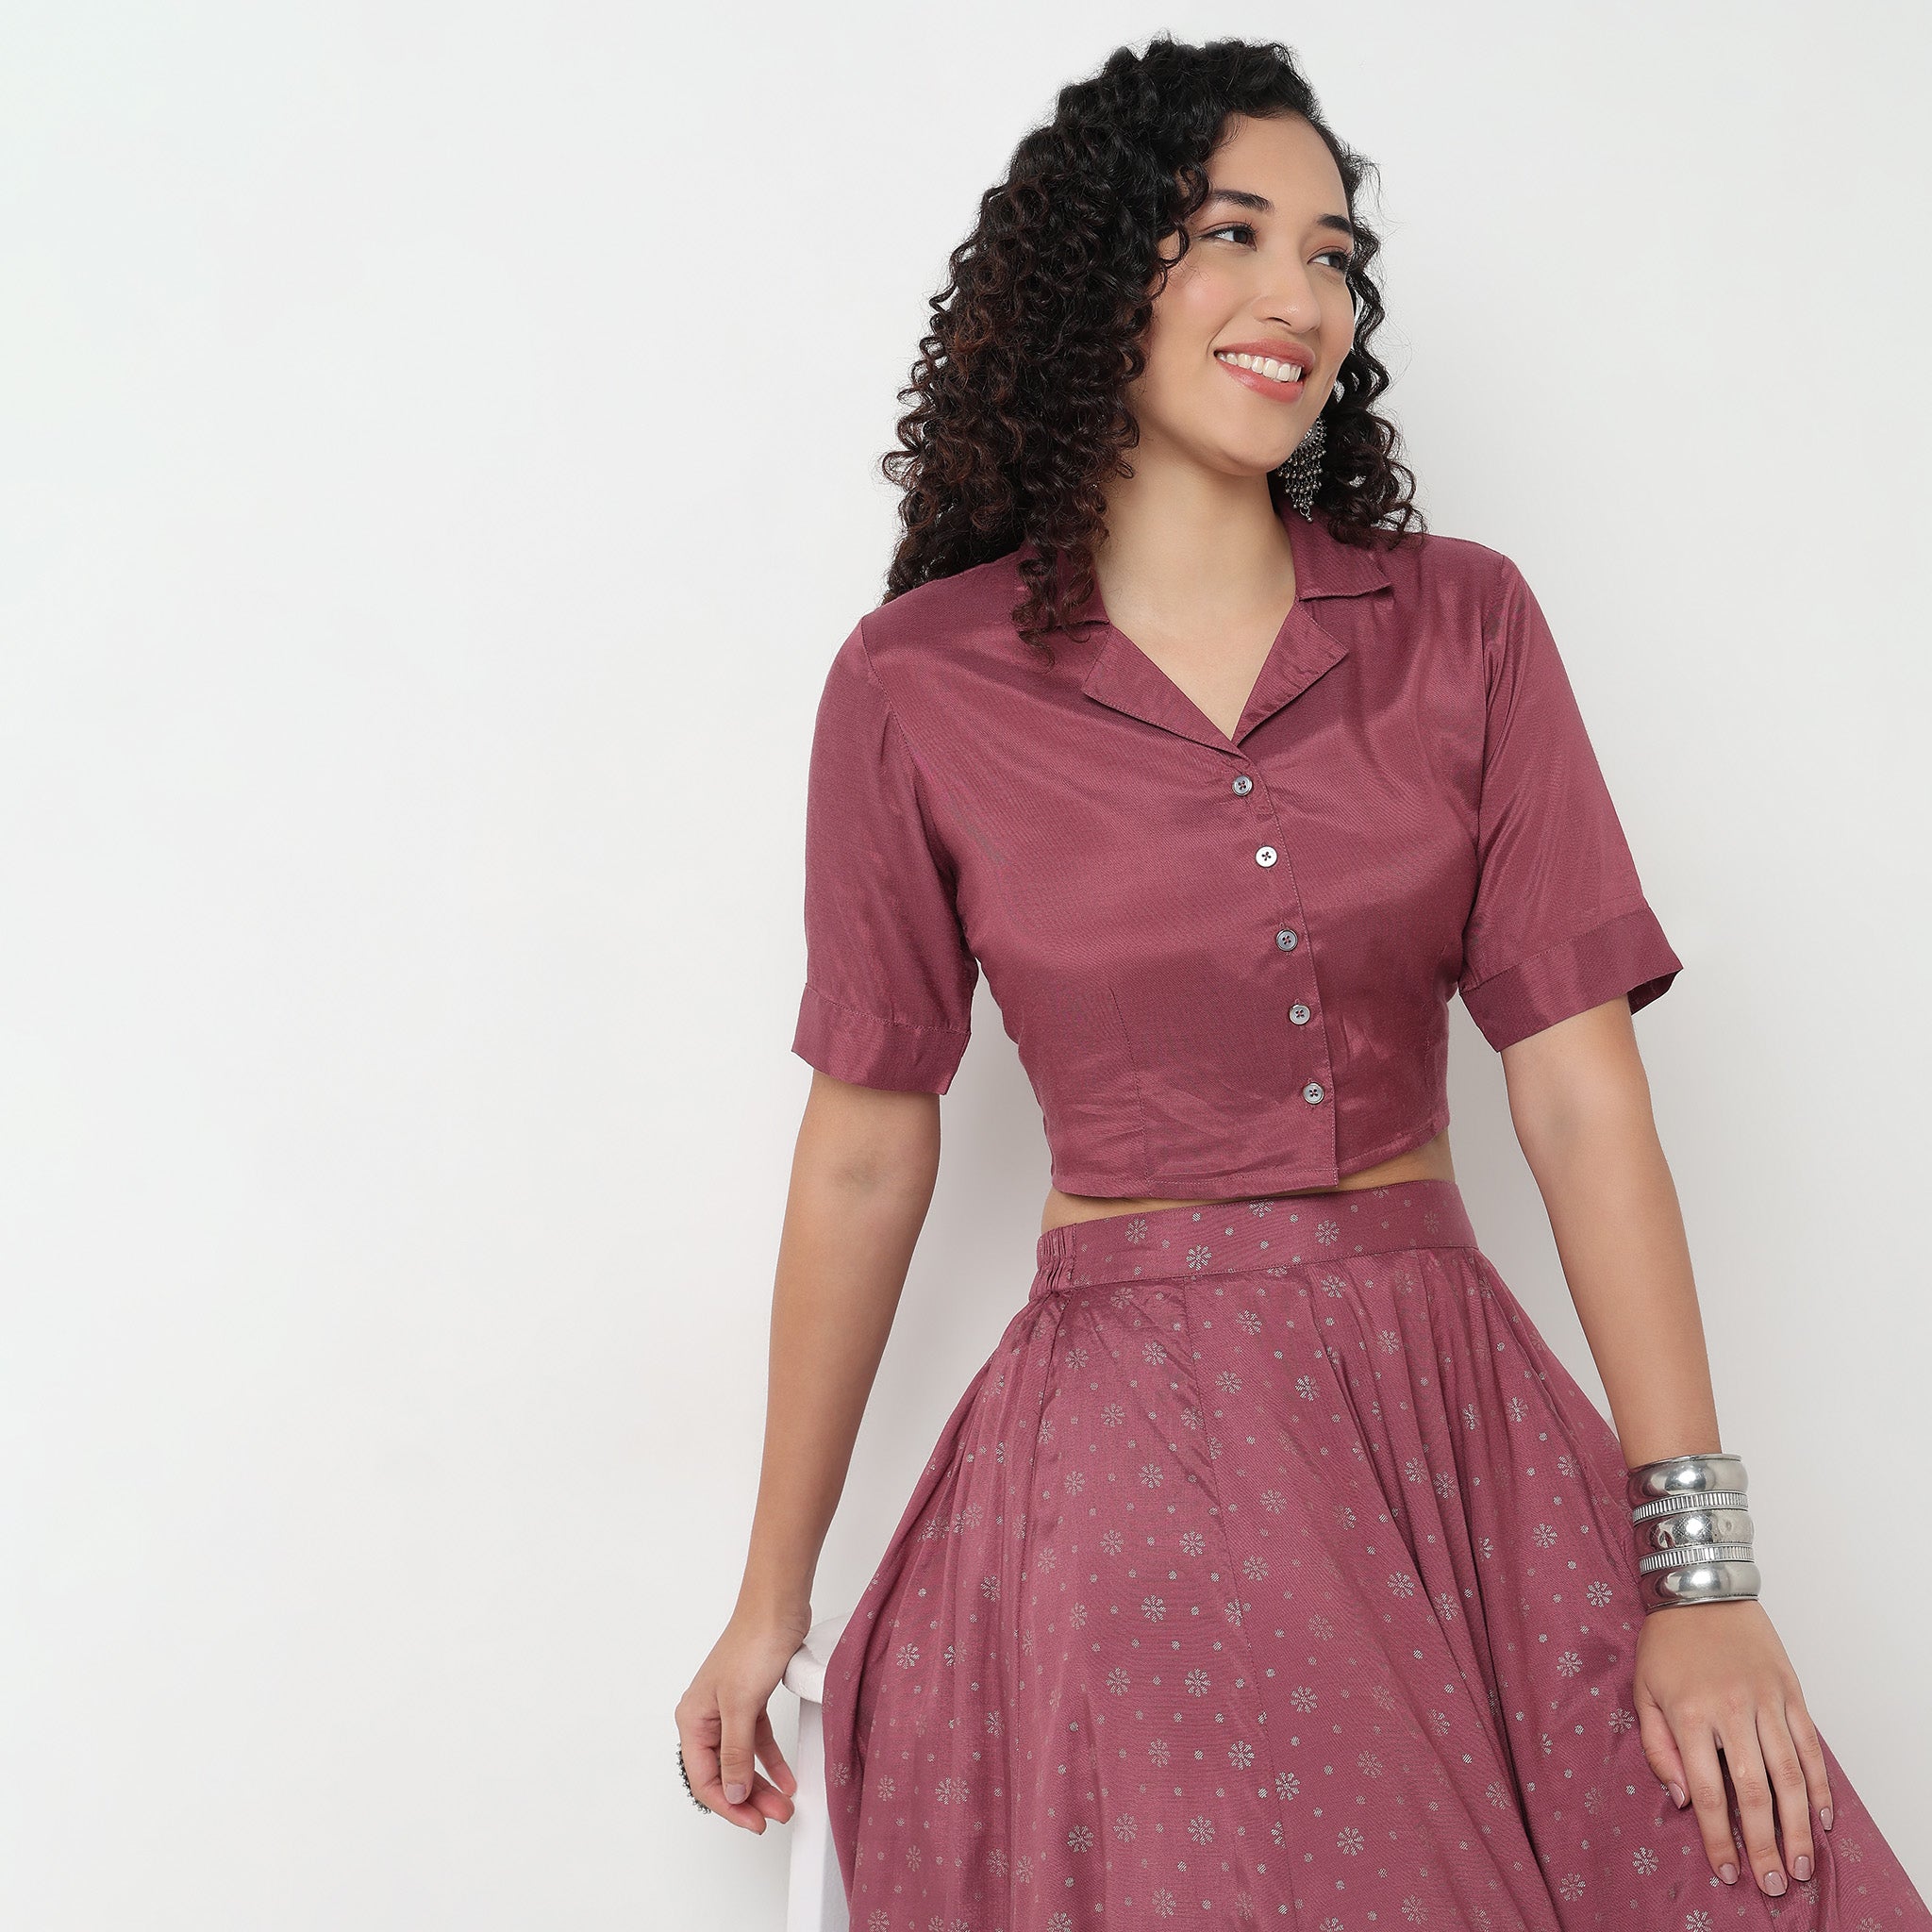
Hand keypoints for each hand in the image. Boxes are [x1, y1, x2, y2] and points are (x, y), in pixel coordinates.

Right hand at [674, 1602, 812, 1831]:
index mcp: (693, 1719)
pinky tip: (786, 1777)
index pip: (704, 1778)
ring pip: (742, 1759)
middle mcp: (706, 1717)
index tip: (753, 1822)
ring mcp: (730, 1709)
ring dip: (762, 1784)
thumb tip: (732, 1791)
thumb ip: (735, 1753)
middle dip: (749, 1798)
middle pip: (723, 1772)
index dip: (728, 1804)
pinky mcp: (752, 1700)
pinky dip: (772, 1760)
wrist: (778, 1606)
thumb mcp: (742, 1706)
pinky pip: (758, 1741)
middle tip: (775, 1817)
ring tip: (784, 1804)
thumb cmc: (753, 1643)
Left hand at [1633, 1597, 1833, 1895]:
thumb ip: (1656, 1747)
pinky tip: (1823, 1817)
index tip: (1727, 1872)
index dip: (1718, 1837)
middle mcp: (1730, 1711)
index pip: (1706, 1790)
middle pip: (1754, 1792)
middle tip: (1775, 1884)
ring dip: (1800, 1826)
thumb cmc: (1667, 1642)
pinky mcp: (1790, 1692)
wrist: (1701, 1587)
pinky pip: (1809, 1746)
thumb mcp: (1642, 1690)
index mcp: (1688, 1713)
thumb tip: (1680, 1800)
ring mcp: (1765, 1701)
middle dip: (1765, 1845)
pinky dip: (1820, 1785)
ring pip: (1789, 1776)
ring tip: (1804, 1864)